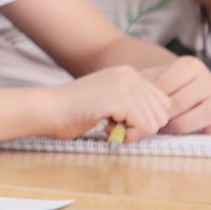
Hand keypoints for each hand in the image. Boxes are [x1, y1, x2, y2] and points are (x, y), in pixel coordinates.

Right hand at [41, 66, 171, 140]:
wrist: (48, 109)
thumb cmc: (74, 111)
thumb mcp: (110, 98)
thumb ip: (133, 102)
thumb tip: (160, 120)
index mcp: (129, 73)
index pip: (162, 102)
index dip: (144, 119)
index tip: (121, 120)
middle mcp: (130, 75)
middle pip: (162, 114)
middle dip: (141, 127)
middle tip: (114, 125)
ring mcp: (125, 85)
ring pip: (155, 123)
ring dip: (134, 132)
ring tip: (109, 126)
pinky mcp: (119, 99)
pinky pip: (143, 128)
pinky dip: (128, 136)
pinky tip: (106, 128)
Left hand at [141, 56, 210, 134]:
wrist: (181, 93)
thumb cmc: (162, 88)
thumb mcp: (150, 81)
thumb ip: (141, 87)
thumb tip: (128, 101)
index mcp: (190, 65)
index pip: (166, 86)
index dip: (150, 102)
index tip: (142, 110)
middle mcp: (209, 79)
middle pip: (183, 101)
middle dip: (165, 116)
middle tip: (154, 124)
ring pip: (207, 113)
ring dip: (184, 125)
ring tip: (169, 129)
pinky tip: (198, 134)